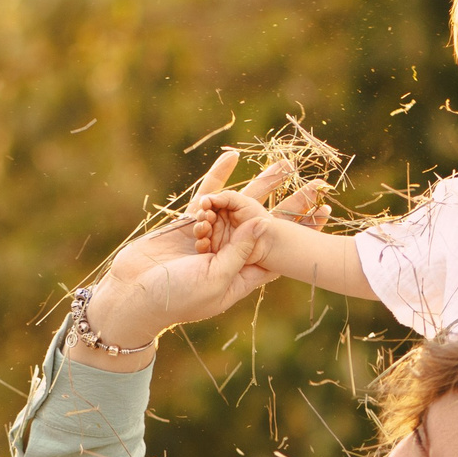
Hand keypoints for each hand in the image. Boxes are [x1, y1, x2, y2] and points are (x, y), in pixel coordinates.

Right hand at [76, 152, 326, 364]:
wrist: (131, 296)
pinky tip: (232, 157)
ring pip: (242, 204)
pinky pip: (209, 196)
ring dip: (262, 184)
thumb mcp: (214, 280)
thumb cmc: (174, 299)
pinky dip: (219, 177)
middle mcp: (231, 253)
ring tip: (285, 164)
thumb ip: (239, 252)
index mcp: (243, 274)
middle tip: (318, 183)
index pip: (281, 250)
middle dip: (292, 204)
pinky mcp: (189, 222)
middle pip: (268, 223)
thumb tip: (265, 223)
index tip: (326, 211)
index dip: (304, 232)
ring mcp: (211, 236)